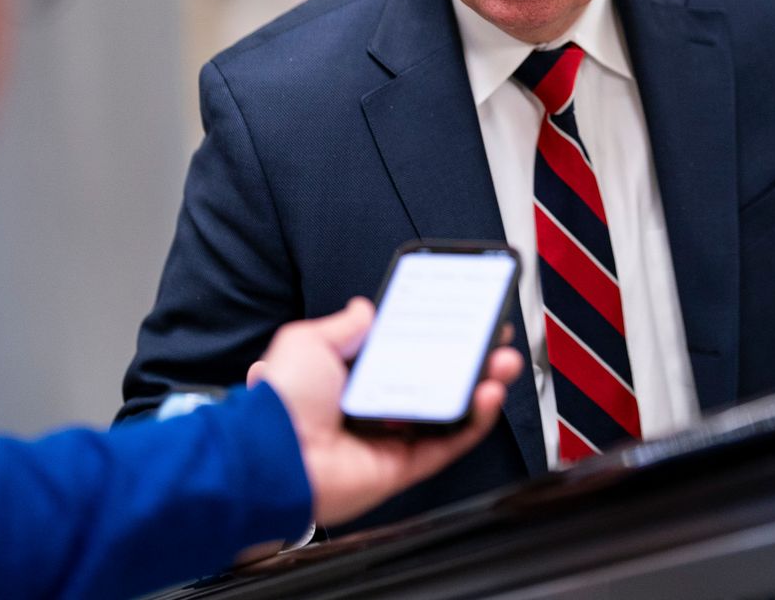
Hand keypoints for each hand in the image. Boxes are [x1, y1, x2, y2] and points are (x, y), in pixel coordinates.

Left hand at [246, 299, 522, 526]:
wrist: (272, 454)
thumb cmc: (282, 401)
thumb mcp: (308, 342)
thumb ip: (344, 325)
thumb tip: (363, 308)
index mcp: (353, 378)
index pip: (407, 353)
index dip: (438, 337)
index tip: (463, 319)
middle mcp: (376, 407)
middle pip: (438, 380)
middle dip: (471, 358)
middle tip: (493, 337)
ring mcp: (392, 437)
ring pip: (451, 411)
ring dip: (483, 385)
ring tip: (502, 361)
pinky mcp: (403, 466)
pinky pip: (449, 443)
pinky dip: (475, 420)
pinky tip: (487, 394)